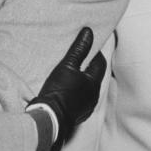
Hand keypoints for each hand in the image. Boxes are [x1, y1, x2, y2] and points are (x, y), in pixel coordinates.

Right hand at [28, 27, 105, 150]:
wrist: (50, 118)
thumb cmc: (58, 90)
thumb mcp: (67, 65)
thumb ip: (79, 49)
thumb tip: (89, 32)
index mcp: (93, 82)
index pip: (100, 63)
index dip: (95, 53)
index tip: (87, 46)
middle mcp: (94, 95)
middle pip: (95, 76)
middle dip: (89, 66)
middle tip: (79, 58)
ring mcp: (87, 106)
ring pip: (89, 88)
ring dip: (83, 80)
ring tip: (72, 73)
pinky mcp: (79, 114)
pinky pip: (82, 99)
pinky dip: (78, 92)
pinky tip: (68, 90)